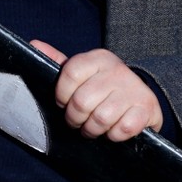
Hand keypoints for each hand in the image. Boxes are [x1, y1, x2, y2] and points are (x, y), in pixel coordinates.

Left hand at [30, 41, 160, 141]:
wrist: (141, 99)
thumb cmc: (104, 88)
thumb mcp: (83, 73)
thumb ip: (58, 62)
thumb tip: (34, 45)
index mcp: (98, 58)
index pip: (69, 74)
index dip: (61, 96)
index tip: (63, 103)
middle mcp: (117, 70)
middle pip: (82, 102)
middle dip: (75, 119)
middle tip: (78, 122)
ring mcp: (134, 89)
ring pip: (101, 118)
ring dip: (93, 130)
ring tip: (93, 128)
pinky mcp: (147, 108)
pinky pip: (123, 129)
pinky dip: (114, 136)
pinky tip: (113, 131)